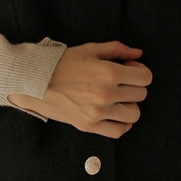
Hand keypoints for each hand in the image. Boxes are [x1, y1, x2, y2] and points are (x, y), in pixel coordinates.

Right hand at [9, 41, 151, 138]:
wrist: (35, 81)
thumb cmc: (61, 63)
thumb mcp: (89, 49)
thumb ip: (116, 50)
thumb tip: (138, 54)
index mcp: (109, 72)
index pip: (145, 78)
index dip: (140, 71)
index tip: (130, 69)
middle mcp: (106, 94)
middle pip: (141, 94)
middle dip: (134, 85)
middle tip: (121, 81)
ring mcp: (98, 112)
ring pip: (134, 114)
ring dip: (130, 104)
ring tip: (118, 98)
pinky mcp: (89, 125)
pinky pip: (118, 131)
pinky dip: (122, 123)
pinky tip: (116, 113)